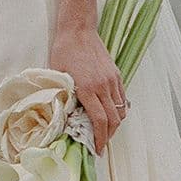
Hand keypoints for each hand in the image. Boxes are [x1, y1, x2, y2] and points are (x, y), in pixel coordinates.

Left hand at [50, 23, 126, 147]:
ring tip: (105, 132)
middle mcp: (104, 86)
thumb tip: (67, 118)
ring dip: (114, 125)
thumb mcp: (58, 77)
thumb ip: (66, 97)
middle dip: (108, 136)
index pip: (99, 121)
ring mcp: (112, 80)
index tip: (96, 149)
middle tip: (100, 145)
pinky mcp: (116, 75)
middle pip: (113, 119)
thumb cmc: (64, 52)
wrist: (78, 30)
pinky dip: (118, 110)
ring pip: (120, 110)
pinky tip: (110, 114)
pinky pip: (122, 98)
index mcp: (88, 88)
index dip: (99, 139)